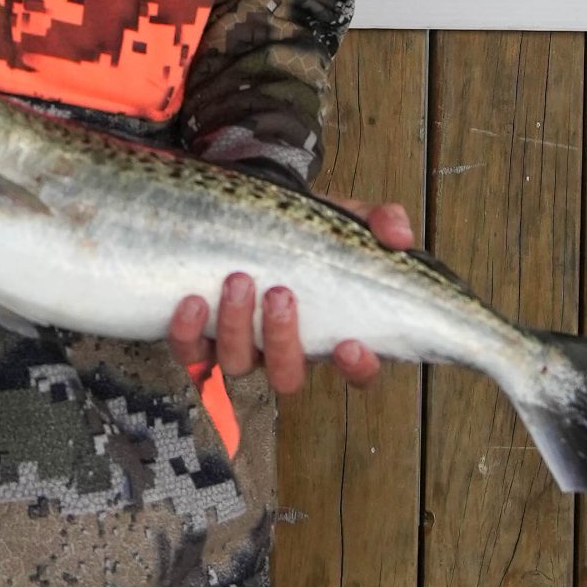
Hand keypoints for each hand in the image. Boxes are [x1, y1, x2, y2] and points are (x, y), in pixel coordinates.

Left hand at [167, 198, 415, 395]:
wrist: (246, 210)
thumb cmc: (303, 227)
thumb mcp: (343, 219)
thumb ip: (377, 221)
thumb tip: (399, 235)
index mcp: (329, 330)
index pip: (356, 371)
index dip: (357, 369)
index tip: (351, 344)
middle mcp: (284, 348)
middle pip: (287, 377)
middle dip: (284, 341)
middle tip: (280, 293)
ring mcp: (240, 345)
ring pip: (238, 364)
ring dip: (237, 327)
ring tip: (238, 279)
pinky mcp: (198, 335)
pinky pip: (189, 350)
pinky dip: (187, 332)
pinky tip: (190, 300)